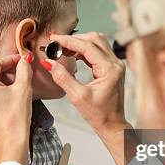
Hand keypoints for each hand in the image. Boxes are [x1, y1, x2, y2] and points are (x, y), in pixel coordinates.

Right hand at [43, 32, 130, 164]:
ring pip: (97, 43)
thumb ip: (62, 77)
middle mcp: (115, 64)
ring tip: (63, 49)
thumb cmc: (99, 115)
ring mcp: (115, 65)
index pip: (87, 46)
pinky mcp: (112, 68)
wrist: (112, 125)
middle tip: (57, 43)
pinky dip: (84, 50)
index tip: (54, 39)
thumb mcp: (77, 97)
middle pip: (94, 39)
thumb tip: (49, 62)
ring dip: (80, 43)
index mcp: (110, 69)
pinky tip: (73, 54)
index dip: (69, 41)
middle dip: (74, 39)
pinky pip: (98, 52)